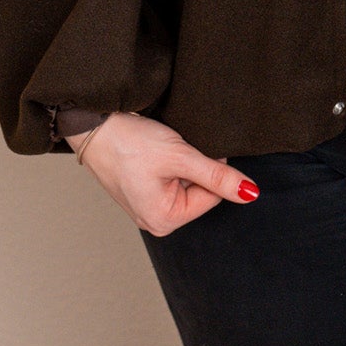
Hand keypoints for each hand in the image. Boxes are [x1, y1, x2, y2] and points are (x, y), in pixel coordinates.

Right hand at [67, 112, 259, 235]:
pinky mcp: (142, 190)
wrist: (95, 124)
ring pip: (186, 182)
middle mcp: (155, 220)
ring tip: (161, 150)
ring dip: (182, 163)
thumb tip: (250, 193)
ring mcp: (147, 206)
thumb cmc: (130, 143)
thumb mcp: (180, 157)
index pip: (213, 196)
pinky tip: (156, 152)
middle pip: (200, 192)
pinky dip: (170, 162)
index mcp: (164, 221)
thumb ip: (217, 176)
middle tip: (174, 149)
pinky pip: (170, 178)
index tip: (193, 149)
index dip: (211, 168)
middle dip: (195, 166)